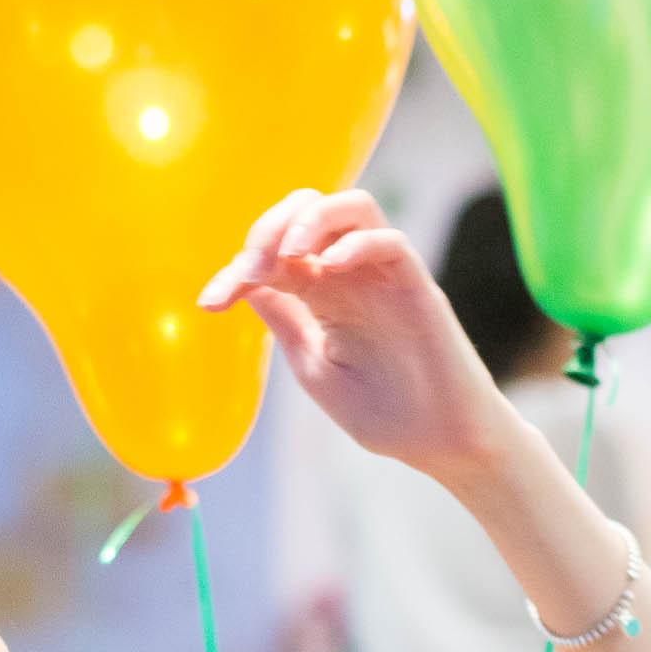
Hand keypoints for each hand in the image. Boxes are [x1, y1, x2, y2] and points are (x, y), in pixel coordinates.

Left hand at [199, 189, 513, 483]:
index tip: (211, 302)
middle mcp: (354, 274)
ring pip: (354, 207)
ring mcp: (386, 277)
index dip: (238, 271)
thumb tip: (246, 282)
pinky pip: (391, 242)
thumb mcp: (313, 365)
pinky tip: (331, 267)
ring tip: (290, 251)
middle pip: (310, 210)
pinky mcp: (418, 287)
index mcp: (324, 294)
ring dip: (313, 217)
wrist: (439, 444)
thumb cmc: (384, 413)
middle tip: (252, 264)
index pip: (275, 257)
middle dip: (271, 226)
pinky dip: (358, 243)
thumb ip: (285, 320)